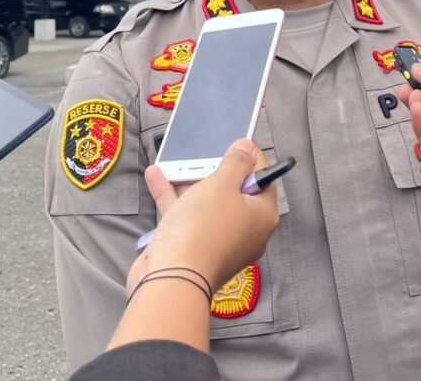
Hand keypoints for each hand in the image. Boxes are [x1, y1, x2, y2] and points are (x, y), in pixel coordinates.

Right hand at [129, 139, 278, 293]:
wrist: (171, 279)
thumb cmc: (203, 228)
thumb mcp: (222, 184)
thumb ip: (235, 163)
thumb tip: (247, 147)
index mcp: (262, 216)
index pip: (264, 179)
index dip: (251, 157)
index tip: (238, 141)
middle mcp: (245, 231)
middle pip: (235, 192)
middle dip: (216, 170)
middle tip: (207, 150)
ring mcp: (218, 241)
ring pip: (207, 204)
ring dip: (190, 181)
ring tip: (178, 160)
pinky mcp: (193, 248)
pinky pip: (186, 217)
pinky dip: (173, 197)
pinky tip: (156, 176)